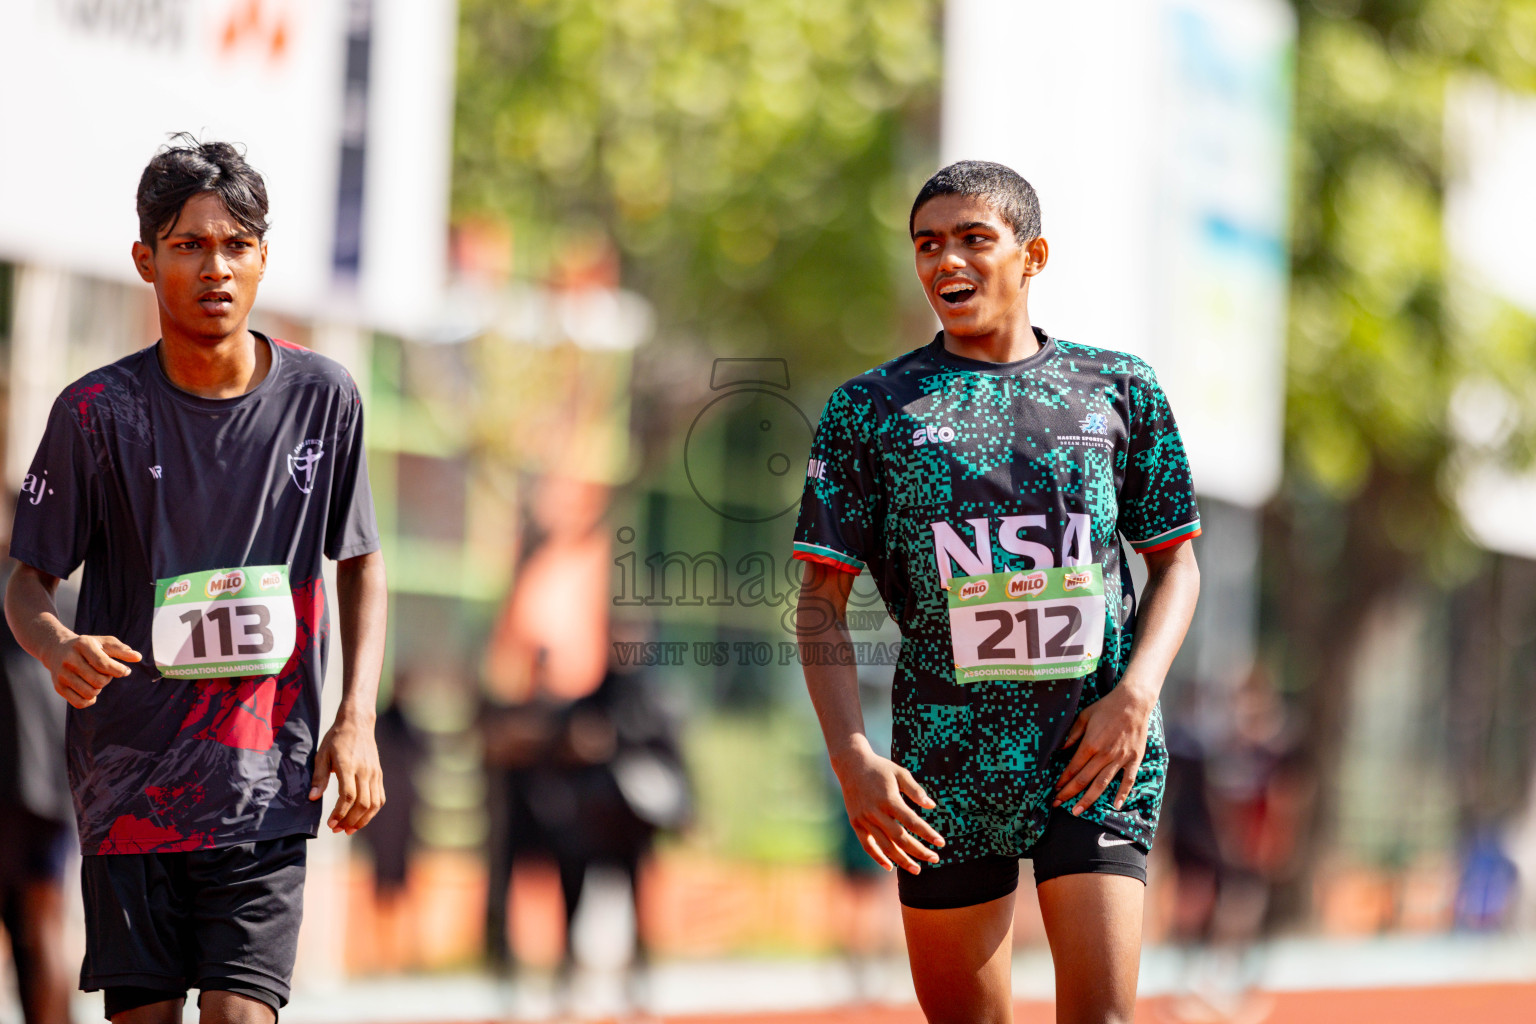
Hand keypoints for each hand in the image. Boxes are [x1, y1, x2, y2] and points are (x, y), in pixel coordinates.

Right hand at [46, 634, 139, 707]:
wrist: (56, 649)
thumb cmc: (87, 646)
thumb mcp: (104, 642)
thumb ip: (121, 650)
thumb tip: (138, 657)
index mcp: (83, 645)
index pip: (103, 664)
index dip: (118, 671)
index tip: (125, 671)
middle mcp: (70, 660)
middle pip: (98, 681)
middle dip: (108, 679)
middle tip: (105, 673)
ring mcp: (62, 675)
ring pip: (90, 693)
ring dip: (99, 689)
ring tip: (95, 679)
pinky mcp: (58, 687)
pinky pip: (79, 703)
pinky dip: (90, 700)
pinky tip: (90, 690)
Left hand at [309, 713, 384, 834]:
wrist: (357, 723)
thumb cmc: (336, 738)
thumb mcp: (322, 754)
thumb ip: (319, 777)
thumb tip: (313, 798)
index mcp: (349, 766)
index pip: (348, 796)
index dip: (340, 813)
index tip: (330, 823)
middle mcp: (365, 771)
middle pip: (363, 804)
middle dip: (350, 821)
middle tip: (337, 829)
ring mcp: (374, 773)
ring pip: (374, 804)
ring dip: (363, 820)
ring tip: (350, 828)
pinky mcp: (379, 774)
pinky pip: (380, 797)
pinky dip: (372, 811)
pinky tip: (361, 817)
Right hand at [832, 741, 945, 873]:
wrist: (851, 765)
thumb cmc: (880, 768)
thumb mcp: (900, 773)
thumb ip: (916, 790)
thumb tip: (932, 806)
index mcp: (889, 799)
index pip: (912, 822)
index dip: (928, 834)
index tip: (941, 843)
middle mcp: (876, 812)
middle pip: (901, 838)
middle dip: (919, 851)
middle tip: (935, 859)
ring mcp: (864, 819)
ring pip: (885, 846)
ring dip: (902, 860)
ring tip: (917, 869)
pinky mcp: (856, 823)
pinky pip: (868, 846)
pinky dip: (878, 858)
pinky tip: (890, 867)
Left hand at [1054, 684, 1152, 814]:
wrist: (1133, 702)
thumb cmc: (1106, 707)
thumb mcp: (1083, 716)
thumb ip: (1072, 734)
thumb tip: (1060, 749)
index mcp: (1090, 744)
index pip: (1073, 768)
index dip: (1062, 780)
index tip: (1054, 790)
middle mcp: (1104, 754)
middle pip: (1084, 779)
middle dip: (1069, 793)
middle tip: (1057, 805)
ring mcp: (1120, 758)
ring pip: (1102, 784)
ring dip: (1088, 799)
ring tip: (1077, 811)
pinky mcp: (1134, 759)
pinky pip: (1127, 780)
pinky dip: (1122, 794)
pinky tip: (1115, 805)